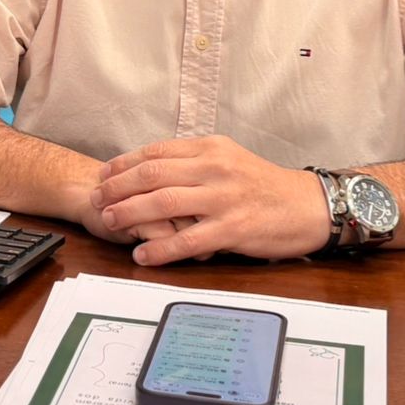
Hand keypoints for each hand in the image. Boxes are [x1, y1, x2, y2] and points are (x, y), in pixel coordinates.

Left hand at [91, 136, 330, 264]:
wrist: (308, 206)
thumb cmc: (265, 186)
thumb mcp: (230, 159)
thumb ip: (195, 161)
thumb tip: (153, 169)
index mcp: (210, 148)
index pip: (156, 152)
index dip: (124, 164)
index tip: (102, 174)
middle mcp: (214, 168)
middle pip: (152, 174)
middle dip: (117, 187)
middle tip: (95, 199)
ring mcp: (224, 198)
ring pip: (164, 203)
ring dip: (130, 214)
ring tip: (109, 222)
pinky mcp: (234, 228)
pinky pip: (189, 240)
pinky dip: (161, 249)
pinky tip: (142, 256)